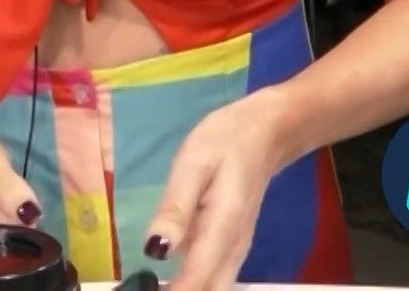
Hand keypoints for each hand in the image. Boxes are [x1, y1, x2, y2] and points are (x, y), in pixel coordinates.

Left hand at [145, 90, 287, 290]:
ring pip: (212, 288)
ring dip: (185, 288)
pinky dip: (193, 281)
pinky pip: (213, 276)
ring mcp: (235, 251)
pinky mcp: (230, 245)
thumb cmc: (225, 141)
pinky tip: (166, 273)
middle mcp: (232, 251)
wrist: (264, 133)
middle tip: (144, 284)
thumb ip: (175, 207)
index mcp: (222, 231)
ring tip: (150, 281)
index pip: (196, 282)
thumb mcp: (192, 163)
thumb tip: (155, 249)